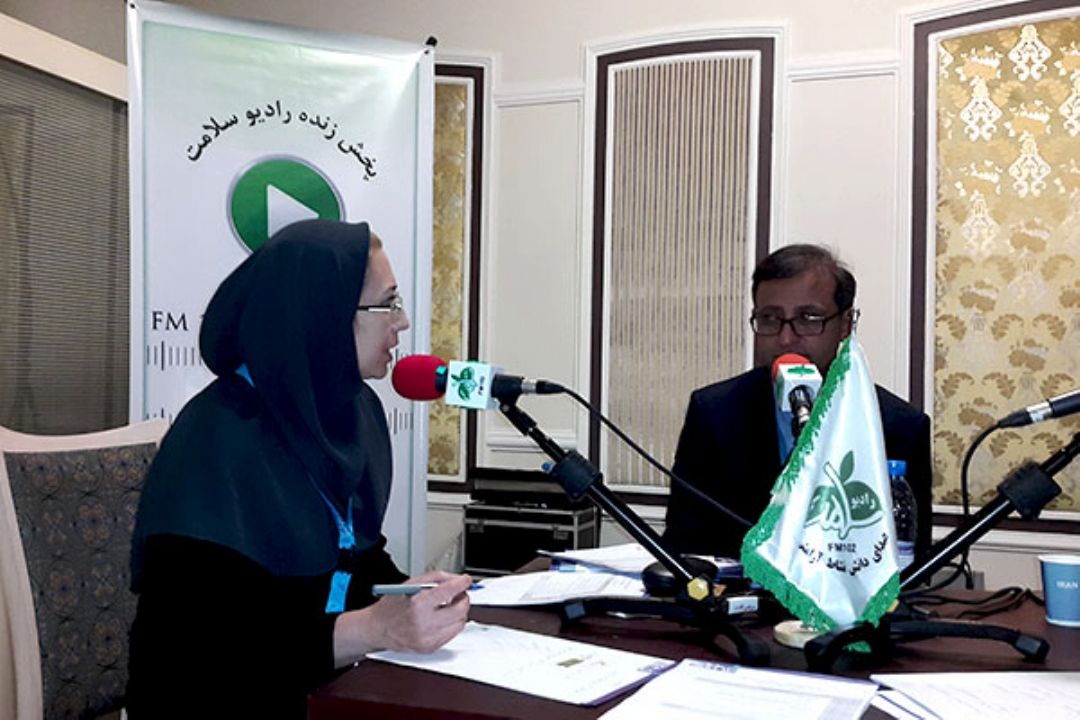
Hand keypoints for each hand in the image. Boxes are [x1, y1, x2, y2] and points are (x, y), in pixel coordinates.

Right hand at [334, 570, 471, 664]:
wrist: (377, 628)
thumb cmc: (392, 606)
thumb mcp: (411, 584)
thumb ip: (436, 578)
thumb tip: (456, 580)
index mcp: (417, 604)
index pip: (449, 591)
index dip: (462, 583)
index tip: (466, 580)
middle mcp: (423, 623)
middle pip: (460, 609)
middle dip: (463, 598)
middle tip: (459, 593)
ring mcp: (427, 638)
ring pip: (460, 623)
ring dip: (459, 612)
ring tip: (449, 606)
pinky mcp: (430, 648)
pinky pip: (452, 634)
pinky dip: (452, 624)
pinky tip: (442, 618)